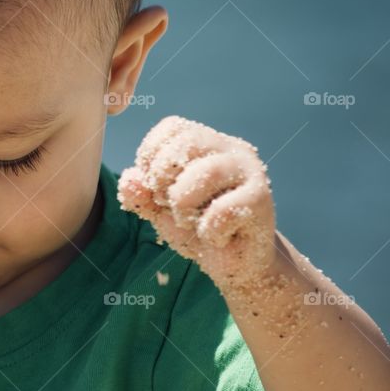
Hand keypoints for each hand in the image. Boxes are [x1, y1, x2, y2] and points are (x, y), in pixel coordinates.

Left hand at [117, 115, 277, 287]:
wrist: (238, 263)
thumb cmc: (198, 227)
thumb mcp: (161, 211)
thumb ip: (142, 195)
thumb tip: (128, 180)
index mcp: (206, 143)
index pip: (172, 128)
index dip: (151, 156)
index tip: (153, 186)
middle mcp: (231, 150)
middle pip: (187, 143)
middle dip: (162, 177)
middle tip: (166, 203)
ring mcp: (250, 172)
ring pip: (205, 173)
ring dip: (182, 204)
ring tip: (188, 220)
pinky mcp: (261, 200)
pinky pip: (222, 211)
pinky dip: (207, 231)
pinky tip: (216, 237)